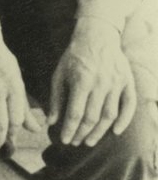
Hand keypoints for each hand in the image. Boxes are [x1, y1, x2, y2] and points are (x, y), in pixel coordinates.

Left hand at [49, 19, 138, 146]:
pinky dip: (124, 120)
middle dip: (82, 133)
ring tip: (89, 141)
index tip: (64, 140)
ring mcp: (116, 84)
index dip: (69, 129)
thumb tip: (51, 122)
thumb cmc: (74, 57)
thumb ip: (55, 98)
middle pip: (92, 117)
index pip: (75, 112)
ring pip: (110, 115)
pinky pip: (129, 106)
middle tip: (75, 143)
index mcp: (81, 81)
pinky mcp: (127, 83)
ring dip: (100, 131)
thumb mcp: (59, 74)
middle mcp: (101, 84)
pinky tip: (116, 132)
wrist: (97, 37)